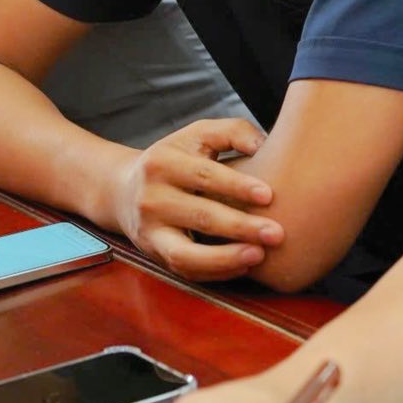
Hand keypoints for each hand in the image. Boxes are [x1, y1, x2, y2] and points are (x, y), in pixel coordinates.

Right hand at [105, 119, 281, 279]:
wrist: (125, 190)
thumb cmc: (177, 159)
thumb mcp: (198, 135)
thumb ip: (233, 131)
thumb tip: (263, 144)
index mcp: (162, 162)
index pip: (203, 175)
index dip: (237, 186)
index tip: (269, 195)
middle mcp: (152, 198)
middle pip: (200, 216)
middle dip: (240, 227)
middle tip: (276, 233)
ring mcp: (150, 231)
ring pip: (187, 253)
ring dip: (226, 258)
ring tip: (259, 256)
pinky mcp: (155, 255)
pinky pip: (186, 270)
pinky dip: (216, 271)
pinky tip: (245, 265)